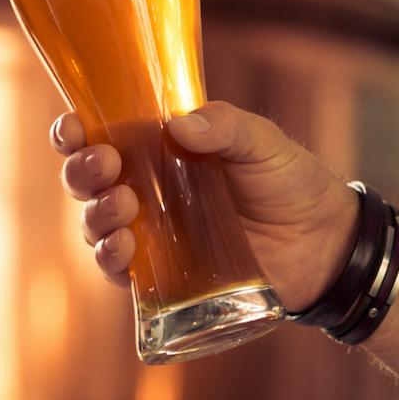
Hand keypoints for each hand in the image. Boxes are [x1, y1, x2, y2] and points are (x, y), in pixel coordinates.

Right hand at [52, 101, 359, 310]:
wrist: (324, 245)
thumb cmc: (289, 182)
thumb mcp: (262, 143)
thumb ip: (225, 126)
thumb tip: (179, 124)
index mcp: (156, 147)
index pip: (99, 133)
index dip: (74, 131)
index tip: (74, 127)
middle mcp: (143, 188)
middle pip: (85, 179)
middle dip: (81, 171)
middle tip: (107, 164)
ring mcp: (149, 233)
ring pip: (93, 224)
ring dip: (95, 215)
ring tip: (124, 209)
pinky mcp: (161, 275)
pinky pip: (118, 271)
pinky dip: (110, 259)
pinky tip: (123, 250)